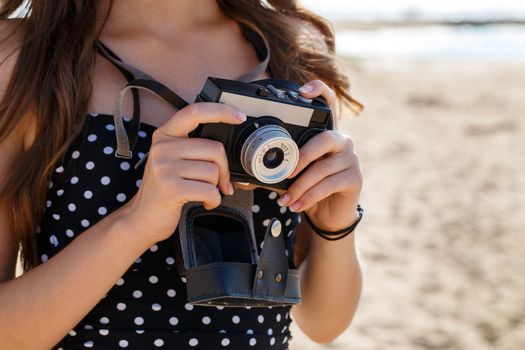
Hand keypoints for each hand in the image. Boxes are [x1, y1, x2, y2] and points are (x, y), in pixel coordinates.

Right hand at [120, 103, 245, 244]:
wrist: (142, 218)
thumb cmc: (164, 190)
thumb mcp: (173, 161)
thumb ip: (194, 149)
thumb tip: (227, 153)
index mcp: (165, 135)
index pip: (194, 112)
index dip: (220, 111)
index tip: (238, 116)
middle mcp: (163, 147)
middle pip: (214, 149)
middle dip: (223, 170)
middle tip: (219, 183)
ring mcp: (165, 167)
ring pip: (213, 171)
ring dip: (216, 187)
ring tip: (203, 193)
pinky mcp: (171, 188)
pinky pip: (209, 190)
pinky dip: (213, 200)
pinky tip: (204, 202)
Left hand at [277, 80, 362, 231]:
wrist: (328, 214)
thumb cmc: (309, 188)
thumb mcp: (291, 177)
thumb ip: (273, 173)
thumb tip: (243, 180)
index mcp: (324, 133)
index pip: (328, 104)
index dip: (318, 92)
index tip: (302, 92)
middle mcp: (341, 141)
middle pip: (324, 139)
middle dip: (302, 157)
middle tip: (287, 174)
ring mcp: (351, 159)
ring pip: (323, 168)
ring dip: (301, 186)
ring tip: (286, 199)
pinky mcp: (354, 178)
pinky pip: (329, 184)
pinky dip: (310, 196)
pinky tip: (298, 204)